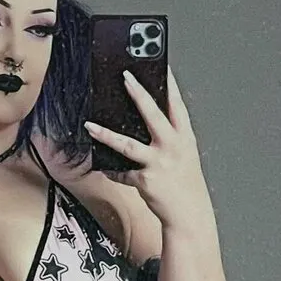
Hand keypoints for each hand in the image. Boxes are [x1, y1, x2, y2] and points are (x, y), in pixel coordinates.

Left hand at [84, 66, 209, 225]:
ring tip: (91, 126)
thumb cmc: (185, 185)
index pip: (177, 105)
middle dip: (138, 93)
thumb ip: (167, 141)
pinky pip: (122, 173)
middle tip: (126, 77)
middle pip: (153, 114)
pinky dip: (114, 172)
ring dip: (106, 134)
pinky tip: (105, 168)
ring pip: (128, 144)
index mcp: (184, 138)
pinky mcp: (145, 179)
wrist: (189, 214)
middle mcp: (173, 147)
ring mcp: (158, 163)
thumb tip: (143, 129)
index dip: (170, 85)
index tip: (163, 66)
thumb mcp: (183, 157)